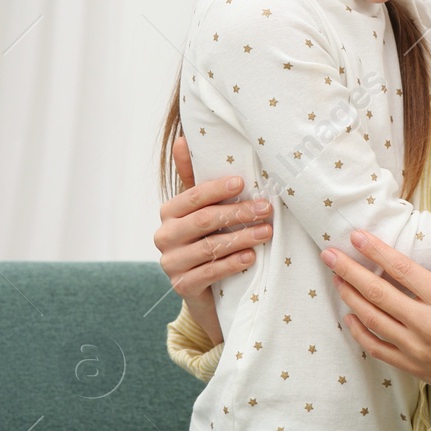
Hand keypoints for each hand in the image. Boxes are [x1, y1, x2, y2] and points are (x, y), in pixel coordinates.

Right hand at [154, 136, 272, 326]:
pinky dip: (232, 263)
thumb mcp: (202, 209)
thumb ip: (194, 178)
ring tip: (266, 232)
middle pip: (203, 220)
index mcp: (169, 212)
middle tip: (266, 208)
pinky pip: (208, 273)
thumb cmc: (207, 240)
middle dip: (237, 213)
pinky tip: (251, 257)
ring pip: (209, 247)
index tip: (243, 183)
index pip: (192, 196)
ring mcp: (171, 263)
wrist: (205, 291)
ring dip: (241, 237)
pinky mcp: (181, 286)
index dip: (217, 189)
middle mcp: (164, 236)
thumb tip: (183, 139)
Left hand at [321, 228, 430, 410]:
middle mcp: (426, 324)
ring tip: (336, 279)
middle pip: (378, 292)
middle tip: (329, 254)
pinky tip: (350, 317)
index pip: (402, 270)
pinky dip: (360, 332)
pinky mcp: (412, 367)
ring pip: (372, 318)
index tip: (357, 236)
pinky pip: (377, 348)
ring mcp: (415, 348)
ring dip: (350, 297)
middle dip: (350, 270)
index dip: (376, 251)